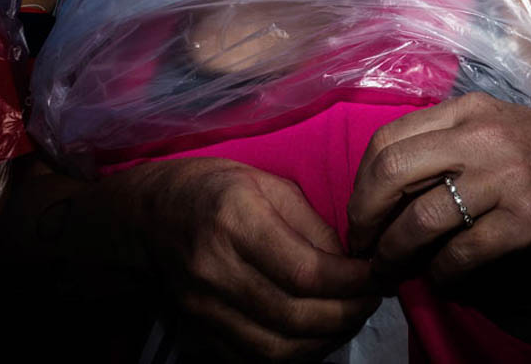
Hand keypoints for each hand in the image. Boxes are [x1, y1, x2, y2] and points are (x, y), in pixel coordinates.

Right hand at [131, 157, 378, 361]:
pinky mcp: (196, 334)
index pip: (306, 272)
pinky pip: (254, 361)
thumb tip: (352, 265)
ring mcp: (201, 309)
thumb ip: (313, 226)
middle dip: (346, 315)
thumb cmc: (218, 188)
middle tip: (372, 301)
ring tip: (350, 319)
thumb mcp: (270, 184)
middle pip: (294, 316)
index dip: (352, 282)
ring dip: (325, 341)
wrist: (152, 216)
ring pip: (276, 349)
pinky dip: (294, 356)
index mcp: (235, 219)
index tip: (379, 275)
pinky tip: (315, 335)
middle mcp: (214, 269)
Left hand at [346, 92, 530, 285]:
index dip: (362, 185)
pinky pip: (463, 252)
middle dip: (365, 218)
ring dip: (396, 253)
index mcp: (468, 110)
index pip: (388, 140)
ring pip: (421, 217)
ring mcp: (506, 175)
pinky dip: (443, 273)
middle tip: (365, 247)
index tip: (361, 216)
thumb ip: (447, 146)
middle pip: (391, 172)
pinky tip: (444, 279)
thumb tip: (389, 192)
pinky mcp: (528, 216)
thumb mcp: (496, 130)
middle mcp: (482, 135)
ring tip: (393, 270)